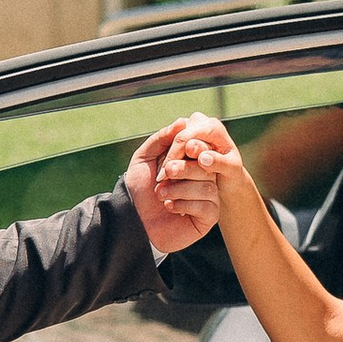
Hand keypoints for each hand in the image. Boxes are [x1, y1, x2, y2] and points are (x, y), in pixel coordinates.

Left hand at [125, 114, 235, 256]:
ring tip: (161, 194)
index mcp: (190, 162)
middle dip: (183, 168)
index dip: (189, 147)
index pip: (201, 147)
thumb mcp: (144, 158)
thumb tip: (182, 121)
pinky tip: (169, 207)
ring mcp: (208, 197)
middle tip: (164, 173)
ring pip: (207, 186)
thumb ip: (161, 139)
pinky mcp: (208, 217)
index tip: (173, 154)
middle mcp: (203, 178)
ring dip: (179, 188)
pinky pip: (207, 206)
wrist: (133, 220)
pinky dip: (184, 204)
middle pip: (206, 166)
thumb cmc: (139, 190)